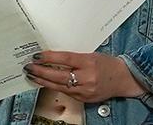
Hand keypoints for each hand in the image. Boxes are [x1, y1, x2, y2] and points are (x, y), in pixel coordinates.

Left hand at [25, 51, 145, 102]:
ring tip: (32, 76)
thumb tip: (53, 57)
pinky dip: (54, 87)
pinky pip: (66, 92)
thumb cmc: (108, 64)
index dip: (50, 57)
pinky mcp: (84, 99)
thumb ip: (74, 58)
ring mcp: (85, 90)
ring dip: (44, 81)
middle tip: (29, 67)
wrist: (123, 79)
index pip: (66, 59)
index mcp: (89, 62)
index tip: (37, 56)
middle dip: (41, 71)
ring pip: (59, 86)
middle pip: (59, 75)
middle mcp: (87, 77)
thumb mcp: (92, 55)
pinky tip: (46, 83)